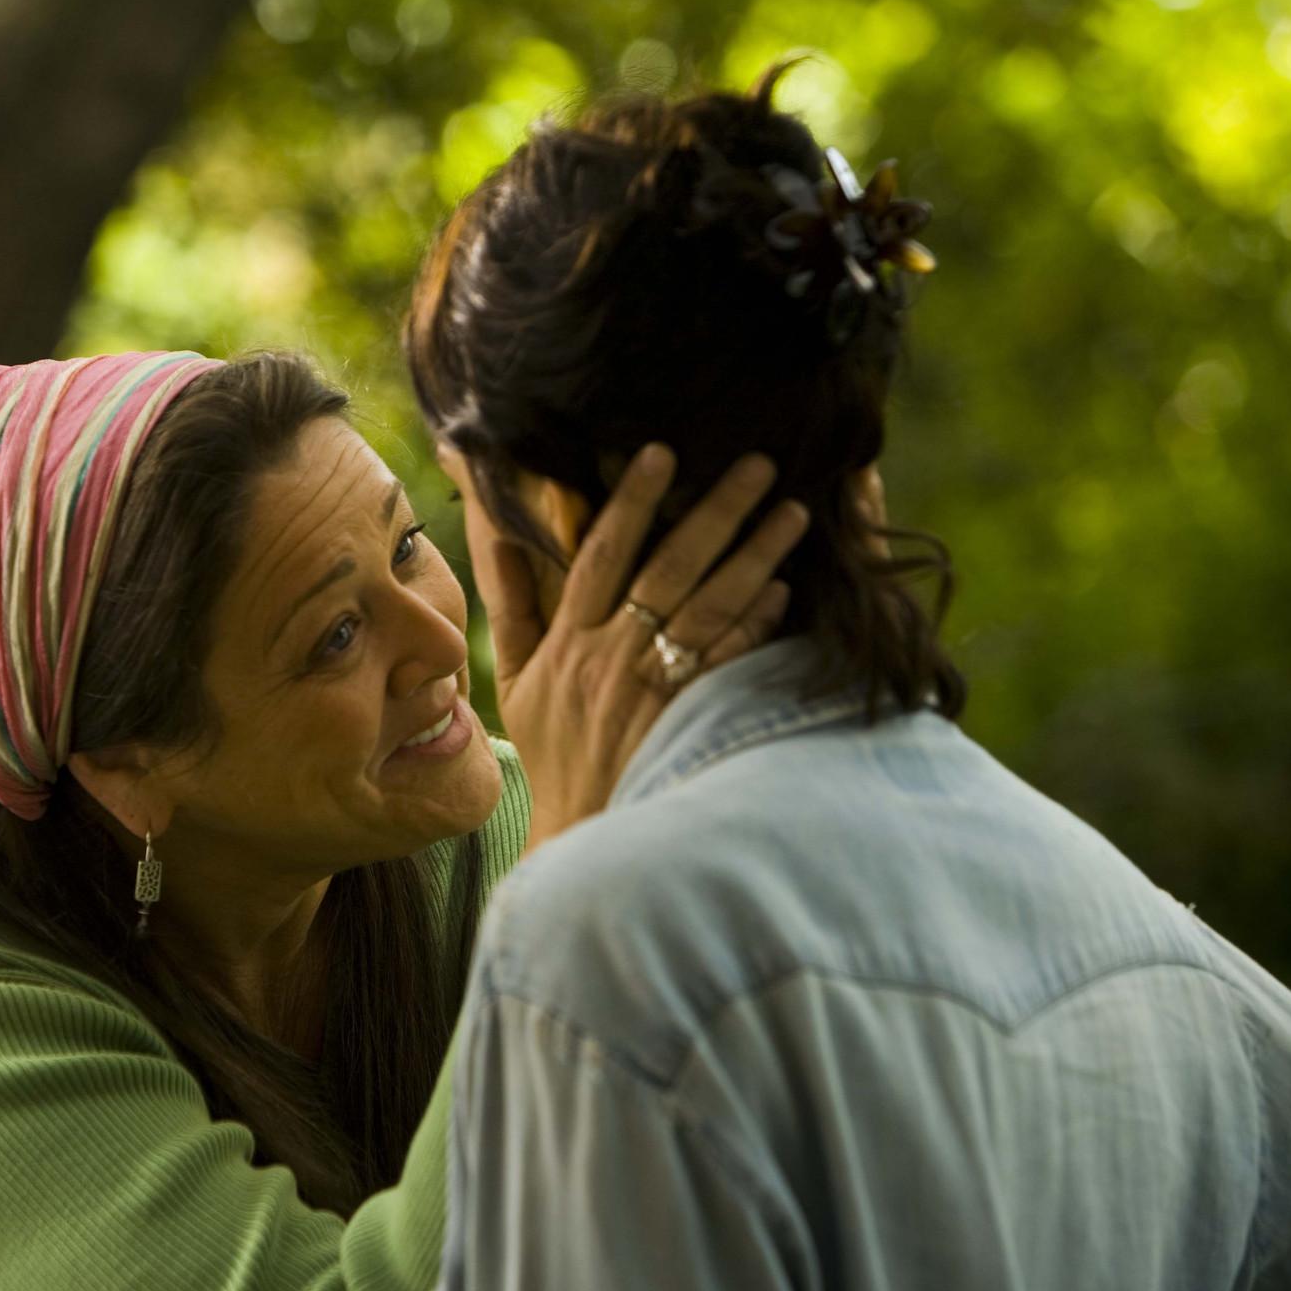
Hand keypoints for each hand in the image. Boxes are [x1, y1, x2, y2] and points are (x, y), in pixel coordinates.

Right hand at [445, 443, 808, 852]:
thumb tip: (497, 537)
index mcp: (569, 644)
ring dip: (755, 556)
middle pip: (669, 569)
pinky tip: (785, 588)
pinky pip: (729, 661)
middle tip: (759, 464)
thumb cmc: (554, 755)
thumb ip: (509, 607)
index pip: (600, 556)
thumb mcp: (514, 681)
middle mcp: (612, 659)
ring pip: (710, 608)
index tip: (661, 453)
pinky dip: (757, 623)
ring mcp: (654, 689)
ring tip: (793, 513)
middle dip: (715, 511)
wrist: (585, 837)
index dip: (631, 503)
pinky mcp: (690, 720)